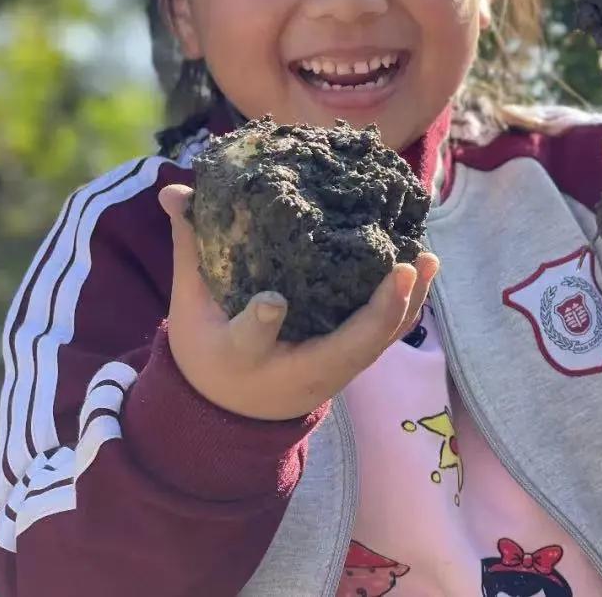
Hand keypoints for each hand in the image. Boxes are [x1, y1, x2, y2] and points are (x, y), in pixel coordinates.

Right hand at [158, 184, 438, 420]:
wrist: (234, 412)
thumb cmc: (211, 353)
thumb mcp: (190, 309)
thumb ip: (189, 248)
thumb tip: (174, 190)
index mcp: (243, 357)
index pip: (251, 341)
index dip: (261, 322)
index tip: (272, 302)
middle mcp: (296, 369)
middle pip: (346, 348)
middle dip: (379, 312)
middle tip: (404, 267)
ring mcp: (332, 369)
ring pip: (377, 341)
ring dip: (407, 302)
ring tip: (427, 258)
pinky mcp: (352, 362)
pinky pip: (385, 335)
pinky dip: (407, 305)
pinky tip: (424, 268)